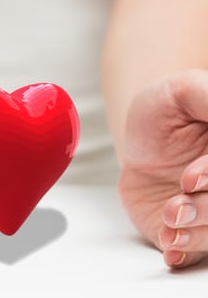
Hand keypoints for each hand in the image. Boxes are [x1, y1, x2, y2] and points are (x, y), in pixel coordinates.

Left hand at [119, 69, 207, 267]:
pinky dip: (185, 250)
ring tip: (167, 220)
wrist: (141, 142)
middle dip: (206, 210)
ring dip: (195, 234)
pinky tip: (170, 246)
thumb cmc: (163, 111)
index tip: (190, 178)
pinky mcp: (194, 228)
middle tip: (174, 208)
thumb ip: (207, 97)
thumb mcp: (184, 91)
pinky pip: (197, 249)